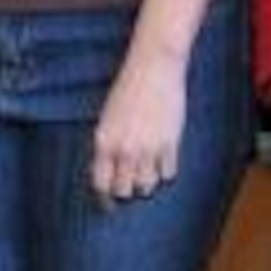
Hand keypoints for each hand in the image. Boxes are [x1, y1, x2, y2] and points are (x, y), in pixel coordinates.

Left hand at [90, 49, 186, 204]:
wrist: (154, 66)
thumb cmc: (128, 88)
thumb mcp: (109, 117)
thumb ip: (109, 146)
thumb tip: (112, 173)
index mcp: (104, 142)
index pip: (101, 184)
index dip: (105, 198)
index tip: (109, 205)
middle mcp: (124, 149)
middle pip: (124, 191)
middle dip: (126, 190)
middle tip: (131, 184)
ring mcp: (148, 148)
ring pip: (147, 186)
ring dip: (147, 182)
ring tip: (148, 170)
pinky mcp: (170, 144)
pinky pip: (168, 174)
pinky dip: (165, 171)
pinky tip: (163, 159)